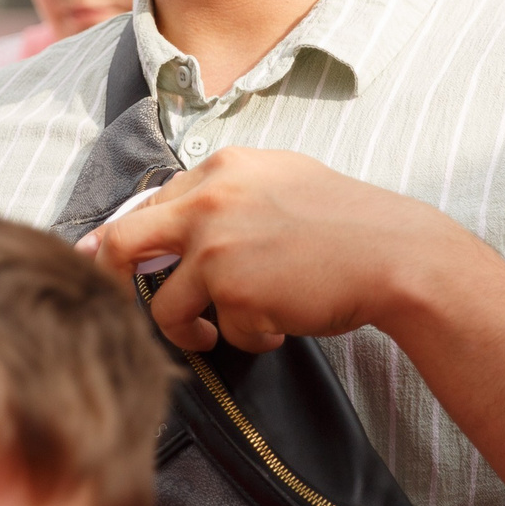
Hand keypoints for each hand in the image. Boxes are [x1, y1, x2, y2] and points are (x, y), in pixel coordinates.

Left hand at [77, 148, 455, 353]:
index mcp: (221, 167)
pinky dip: (249, 338)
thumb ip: (226, 193)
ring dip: (191, 329)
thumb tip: (176, 217)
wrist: (395, 253)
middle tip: (119, 302)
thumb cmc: (347, 223)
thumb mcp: (280, 181)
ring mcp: (217, 246)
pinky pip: (222, 332)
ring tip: (222, 333)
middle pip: (121, 242)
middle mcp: (209, 201)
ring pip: (164, 307)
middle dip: (109, 276)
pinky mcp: (234, 291)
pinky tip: (281, 326)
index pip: (149, 203)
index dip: (131, 240)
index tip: (119, 263)